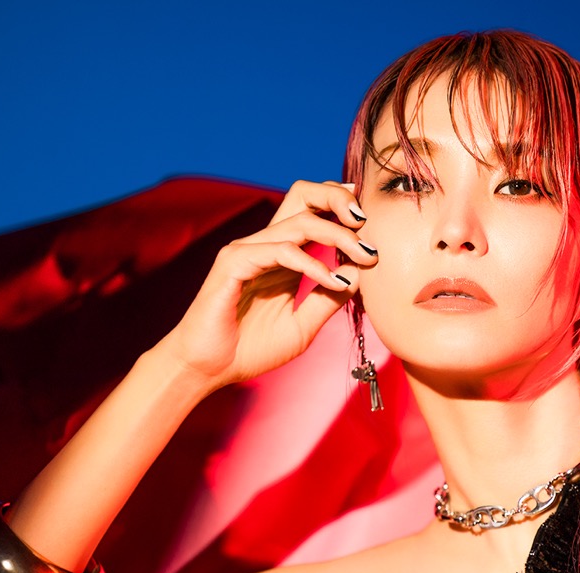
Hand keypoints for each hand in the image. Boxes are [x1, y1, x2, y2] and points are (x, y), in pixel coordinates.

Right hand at [160, 180, 378, 386]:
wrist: (209, 370)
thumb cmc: (250, 350)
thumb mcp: (303, 327)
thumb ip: (328, 300)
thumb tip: (358, 273)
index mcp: (282, 255)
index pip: (312, 210)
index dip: (340, 205)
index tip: (370, 220)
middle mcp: (266, 245)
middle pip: (302, 195)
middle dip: (338, 199)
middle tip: (368, 223)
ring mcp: (247, 250)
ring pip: (299, 221)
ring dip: (338, 234)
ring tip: (365, 255)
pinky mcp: (233, 263)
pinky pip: (280, 251)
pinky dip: (312, 263)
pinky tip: (333, 280)